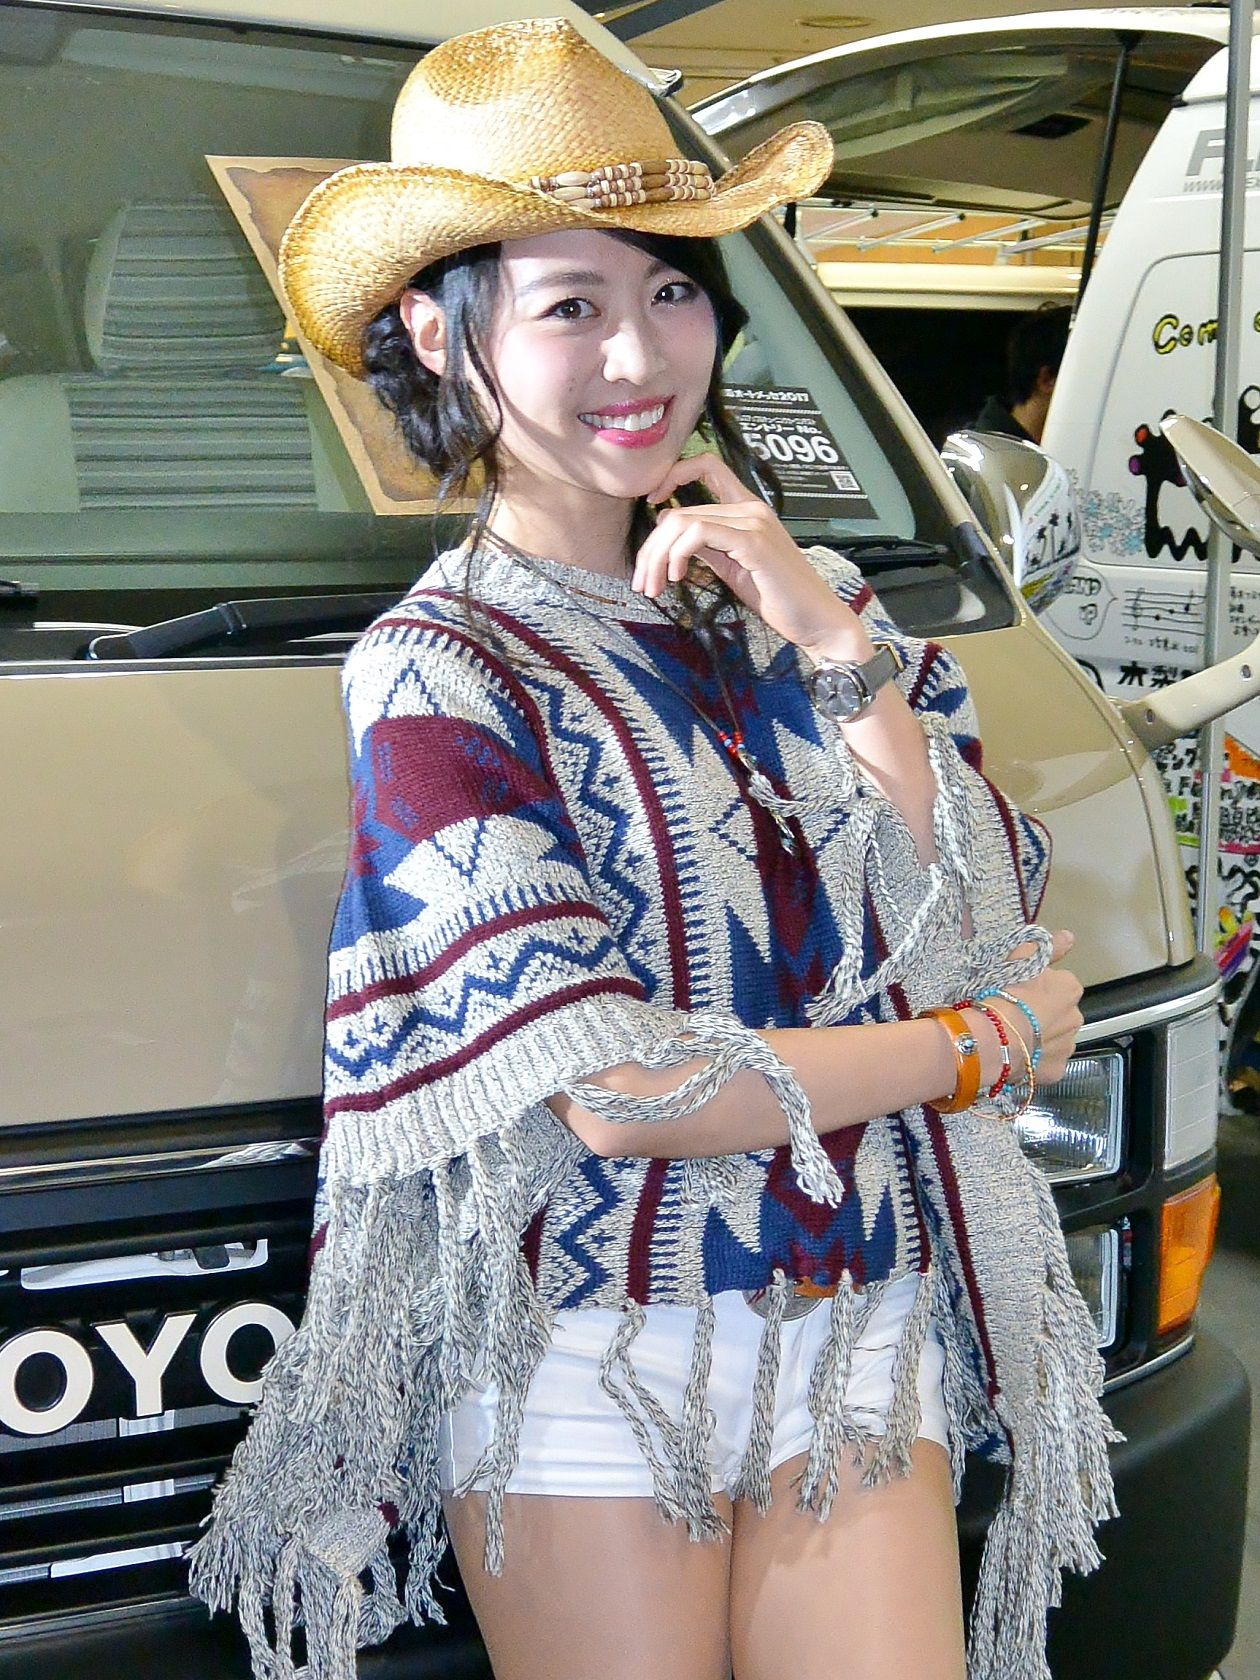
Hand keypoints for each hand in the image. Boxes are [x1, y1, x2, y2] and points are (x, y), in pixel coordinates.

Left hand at [634, 452, 869, 658]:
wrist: (817, 620)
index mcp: (747, 508)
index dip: (673, 475)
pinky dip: (677, 555)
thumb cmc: (778, 597)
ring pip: (683, 522)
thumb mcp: (732, 566)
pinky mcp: (753, 543)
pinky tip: (677, 577)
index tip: (653, 505)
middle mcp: (751, 507)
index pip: (707, 466)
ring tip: (653, 586)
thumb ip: (705, 544)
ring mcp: (753, 522)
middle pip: (680, 510)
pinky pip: (700, 534)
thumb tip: (669, 524)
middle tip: (641, 581)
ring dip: (657, 556)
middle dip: (650, 547)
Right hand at [970, 929, 1082, 1088]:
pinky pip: (1047, 1063)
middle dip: (1043, 1014)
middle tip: (1015, 1014)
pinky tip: (1019, 1055)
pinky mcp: (1057, 1070)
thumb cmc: (1002, 995)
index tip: (1019, 991)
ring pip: (1055, 1039)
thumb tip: (1069, 936)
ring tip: (1014, 1036)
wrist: (990, 1038)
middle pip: (1060, 1013)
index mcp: (1069, 988)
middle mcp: (1076, 1017)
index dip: (1037, 987)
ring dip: (1041, 1037)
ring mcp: (1067, 1046)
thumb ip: (1047, 948)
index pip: (1058, 984)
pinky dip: (1036, 1060)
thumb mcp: (1019, 960)